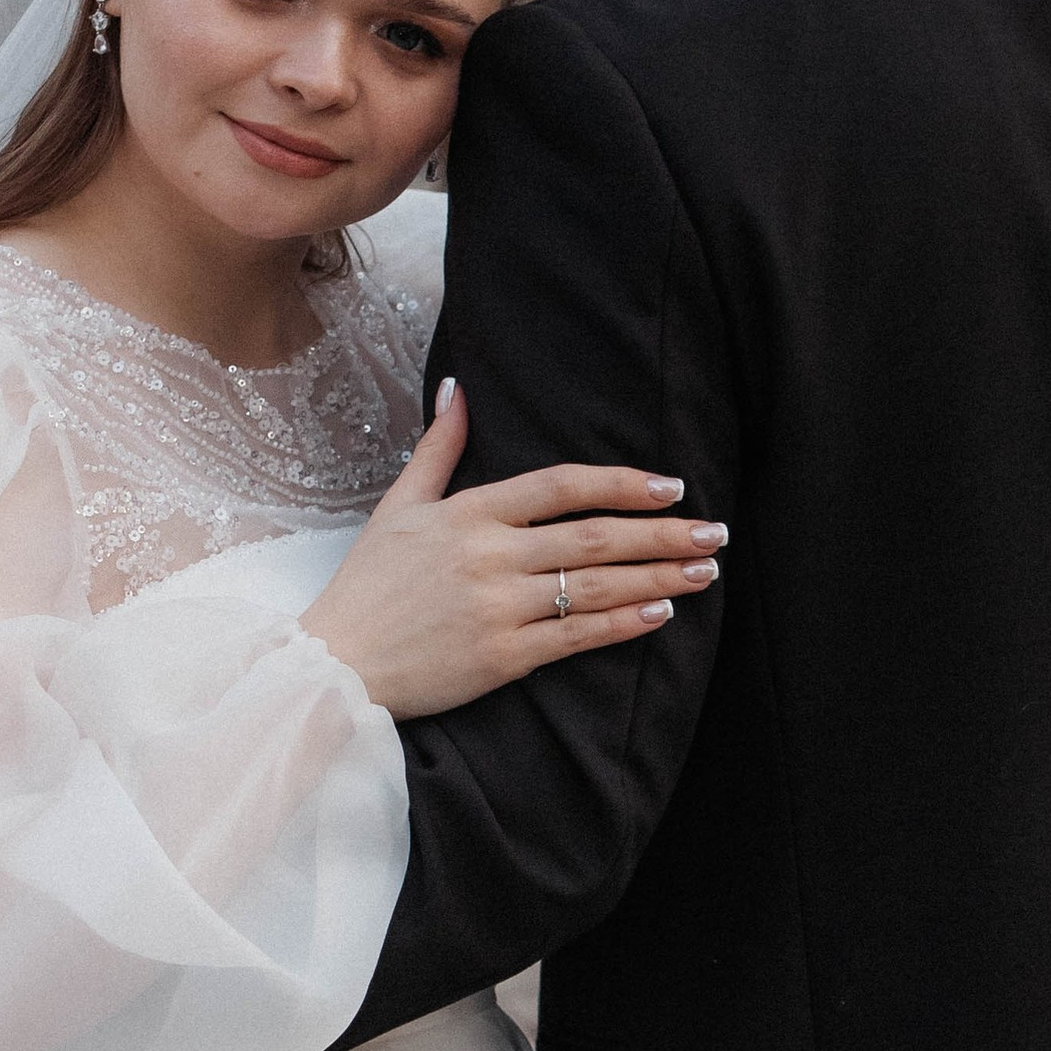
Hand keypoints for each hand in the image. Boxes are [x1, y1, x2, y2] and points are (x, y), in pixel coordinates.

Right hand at [304, 382, 722, 719]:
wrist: (335, 663)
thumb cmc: (367, 585)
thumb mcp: (398, 506)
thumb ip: (438, 448)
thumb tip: (458, 388)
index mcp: (469, 513)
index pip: (562, 486)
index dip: (622, 483)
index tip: (670, 486)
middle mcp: (490, 555)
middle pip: (594, 536)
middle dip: (662, 532)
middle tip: (714, 531)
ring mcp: (498, 607)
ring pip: (596, 586)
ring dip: (659, 576)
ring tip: (704, 569)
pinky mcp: (502, 657)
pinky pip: (578, 636)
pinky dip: (624, 623)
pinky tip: (661, 611)